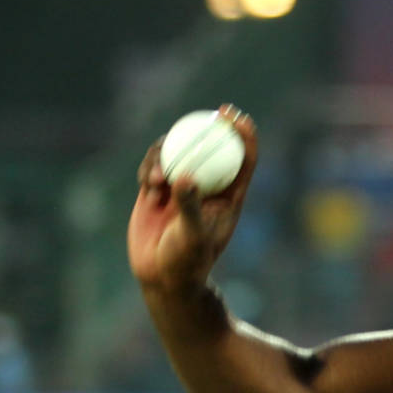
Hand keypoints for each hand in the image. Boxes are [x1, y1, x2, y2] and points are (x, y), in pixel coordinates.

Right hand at [127, 104, 257, 295]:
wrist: (162, 278)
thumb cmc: (187, 261)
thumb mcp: (192, 235)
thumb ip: (190, 206)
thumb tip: (185, 176)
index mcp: (229, 195)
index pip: (243, 158)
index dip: (243, 134)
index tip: (235, 116)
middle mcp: (207, 187)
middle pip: (212, 147)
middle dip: (211, 126)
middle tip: (209, 114)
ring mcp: (181, 187)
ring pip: (179, 152)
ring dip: (169, 154)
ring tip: (157, 179)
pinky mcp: (156, 192)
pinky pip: (154, 166)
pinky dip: (151, 167)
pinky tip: (148, 183)